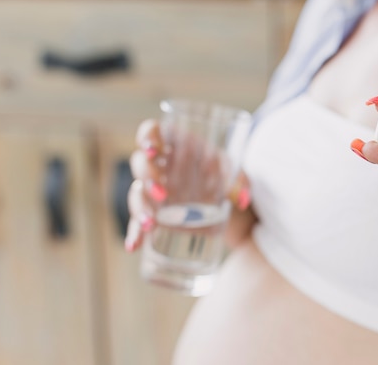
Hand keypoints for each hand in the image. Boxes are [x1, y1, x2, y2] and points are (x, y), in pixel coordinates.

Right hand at [125, 119, 253, 251]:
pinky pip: (137, 222)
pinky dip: (135, 234)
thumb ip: (239, 180)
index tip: (152, 149)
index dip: (147, 137)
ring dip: (140, 207)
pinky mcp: (153, 213)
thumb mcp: (233, 172)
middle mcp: (159, 166)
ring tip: (150, 224)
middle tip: (163, 194)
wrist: (223, 199)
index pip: (151, 131)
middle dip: (148, 177)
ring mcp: (152, 190)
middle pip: (140, 163)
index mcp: (175, 145)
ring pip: (136, 194)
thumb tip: (243, 199)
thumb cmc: (223, 174)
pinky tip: (134, 245)